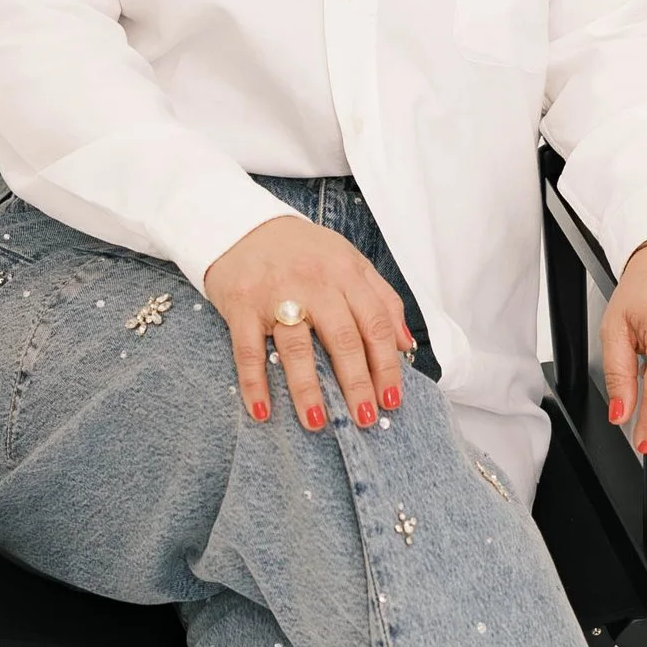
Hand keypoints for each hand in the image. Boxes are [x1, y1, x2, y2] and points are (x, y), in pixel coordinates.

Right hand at [200, 216, 415, 435]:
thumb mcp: (348, 261)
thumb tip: (406, 345)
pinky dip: (254, 382)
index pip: (375, 323)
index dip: (386, 364)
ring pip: (297, 347)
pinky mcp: (242, 306)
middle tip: (365, 419)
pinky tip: (262, 411)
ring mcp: (276, 295)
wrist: (241, 225)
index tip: (392, 399)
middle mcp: (314, 283)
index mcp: (345, 273)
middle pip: (343, 338)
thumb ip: (381, 299)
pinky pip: (248, 350)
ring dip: (308, 389)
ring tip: (318, 422)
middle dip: (357, 383)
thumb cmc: (301, 250)